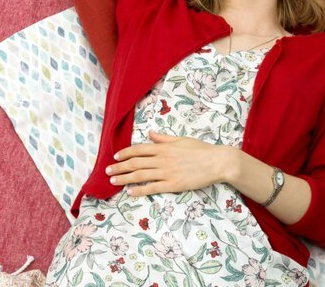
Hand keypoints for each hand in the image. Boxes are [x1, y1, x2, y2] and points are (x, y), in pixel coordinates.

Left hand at [106, 131, 237, 196]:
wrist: (217, 162)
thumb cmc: (201, 150)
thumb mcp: (182, 140)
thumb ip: (164, 138)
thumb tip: (150, 134)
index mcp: (164, 147)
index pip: (139, 149)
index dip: (125, 153)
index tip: (115, 157)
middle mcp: (162, 159)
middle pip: (135, 163)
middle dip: (119, 167)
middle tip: (107, 170)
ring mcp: (167, 172)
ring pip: (140, 175)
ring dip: (124, 178)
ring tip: (113, 180)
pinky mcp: (172, 184)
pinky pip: (152, 187)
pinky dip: (139, 190)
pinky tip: (130, 192)